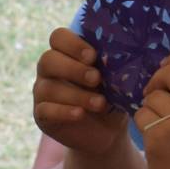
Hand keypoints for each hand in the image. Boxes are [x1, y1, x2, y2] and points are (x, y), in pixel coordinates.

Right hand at [32, 27, 128, 158]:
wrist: (107, 131)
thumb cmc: (110, 95)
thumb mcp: (114, 79)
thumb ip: (112, 65)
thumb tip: (127, 53)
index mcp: (66, 53)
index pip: (58, 37)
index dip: (73, 44)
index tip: (93, 56)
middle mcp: (49, 69)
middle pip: (48, 59)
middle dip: (73, 69)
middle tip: (96, 78)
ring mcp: (42, 92)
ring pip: (49, 87)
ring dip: (76, 95)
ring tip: (100, 103)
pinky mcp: (42, 115)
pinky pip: (45, 110)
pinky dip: (64, 111)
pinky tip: (80, 113)